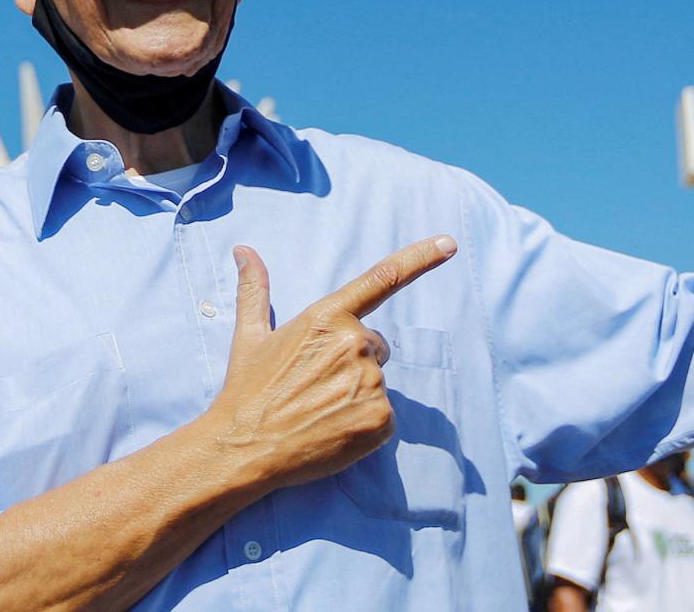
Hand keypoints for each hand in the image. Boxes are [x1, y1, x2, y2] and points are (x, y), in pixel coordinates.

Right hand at [205, 236, 457, 491]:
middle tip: (315, 386)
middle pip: (376, 346)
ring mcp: (371, 381)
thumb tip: (243, 249)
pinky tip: (333, 429)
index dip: (421, 258)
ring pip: (378, 382)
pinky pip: (385, 415)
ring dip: (357, 394)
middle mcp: (354, 343)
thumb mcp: (250, 336)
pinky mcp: (381, 418)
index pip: (383, 278)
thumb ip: (255, 290)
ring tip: (319, 410)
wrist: (243, 449)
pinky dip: (365, 423)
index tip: (449, 244)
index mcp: (327, 317)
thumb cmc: (246, 391)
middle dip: (354, 362)